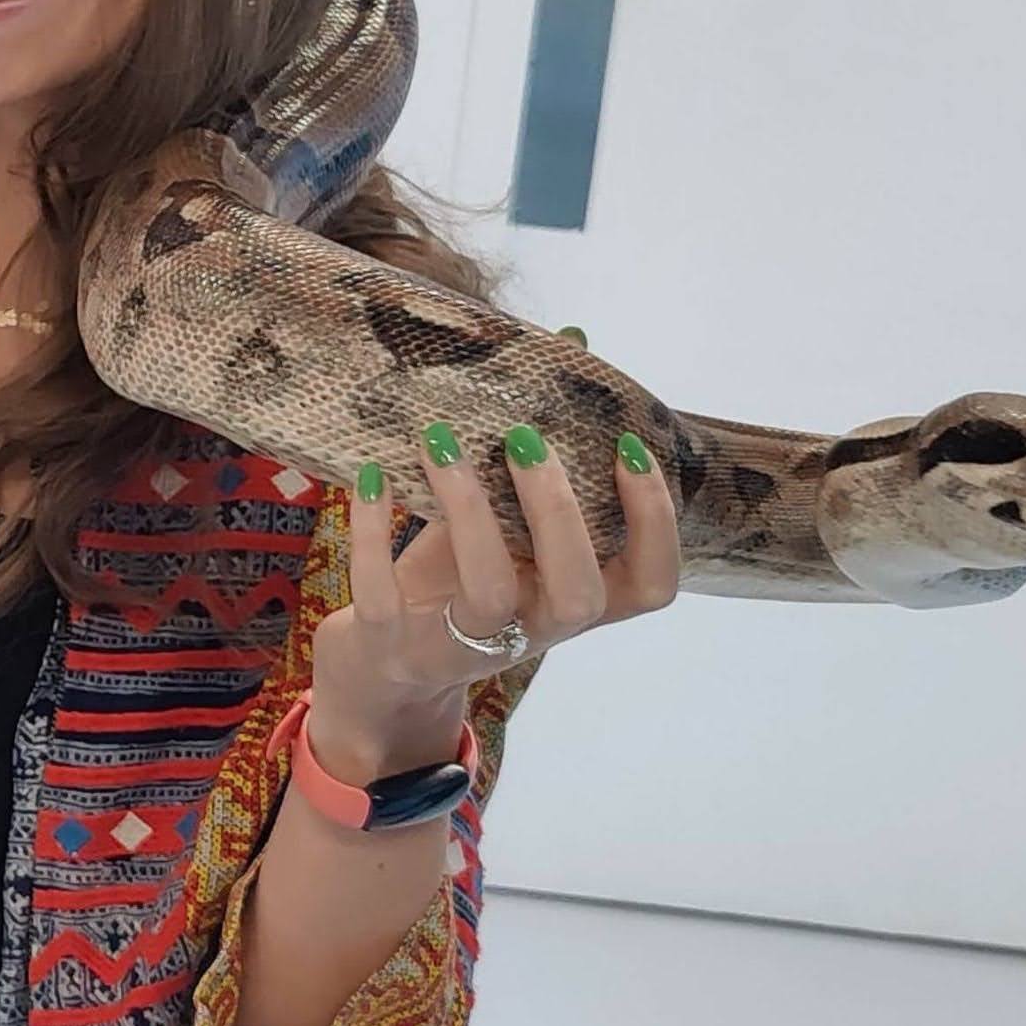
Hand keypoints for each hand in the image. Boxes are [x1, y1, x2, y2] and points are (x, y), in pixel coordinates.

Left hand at [308, 418, 681, 776]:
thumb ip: (527, 475)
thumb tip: (565, 355)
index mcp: (568, 600)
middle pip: (577, 593)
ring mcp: (461, 647)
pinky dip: (374, 533)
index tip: (628, 447)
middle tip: (524, 437)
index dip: (654, 522)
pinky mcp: (392, 648)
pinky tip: (372, 479)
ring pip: (490, 592)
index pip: (649, 585)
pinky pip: (384, 597)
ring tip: (440, 441)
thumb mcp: (501, 532)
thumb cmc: (453, 583)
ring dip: (470, 511)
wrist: (381, 669)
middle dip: (558, 511)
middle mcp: (529, 631)